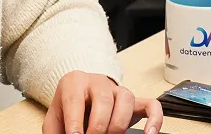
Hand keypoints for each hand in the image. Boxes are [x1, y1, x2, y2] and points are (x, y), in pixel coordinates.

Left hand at [42, 70, 162, 133]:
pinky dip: (154, 119)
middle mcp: (97, 82)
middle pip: (103, 99)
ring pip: (126, 99)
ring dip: (119, 124)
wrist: (79, 99)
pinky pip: (151, 105)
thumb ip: (57, 132)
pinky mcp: (134, 101)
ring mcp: (118, 90)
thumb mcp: (55, 120)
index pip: (74, 99)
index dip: (75, 123)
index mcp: (74, 82)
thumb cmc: (67, 112)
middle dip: (98, 126)